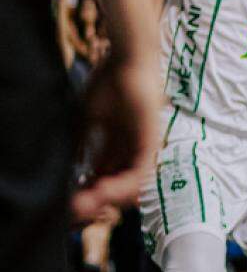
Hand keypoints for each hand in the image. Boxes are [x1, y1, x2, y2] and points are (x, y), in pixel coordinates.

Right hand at [70, 55, 160, 223]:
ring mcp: (146, 146)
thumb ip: (82, 146)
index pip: (107, 178)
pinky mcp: (152, 141)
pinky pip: (141, 172)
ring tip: (86, 204)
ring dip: (107, 198)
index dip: (89, 193)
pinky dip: (122, 185)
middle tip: (76, 210)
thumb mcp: (88, 121)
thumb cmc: (108, 84)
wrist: (126, 61)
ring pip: (131, 186)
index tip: (71, 203)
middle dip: (97, 201)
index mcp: (120, 147)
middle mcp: (135, 150)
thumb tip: (69, 171)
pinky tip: (103, 190)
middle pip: (120, 186)